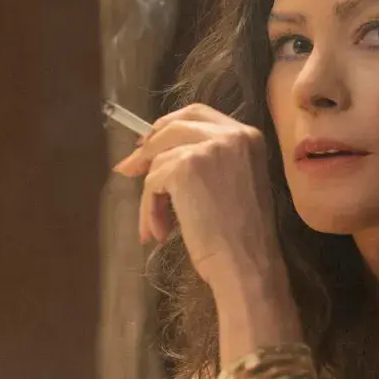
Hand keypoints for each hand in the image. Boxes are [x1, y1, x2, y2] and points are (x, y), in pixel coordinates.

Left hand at [113, 104, 302, 360]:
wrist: (248, 264)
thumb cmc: (243, 238)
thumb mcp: (233, 185)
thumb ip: (206, 162)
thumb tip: (155, 153)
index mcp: (248, 136)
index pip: (199, 114)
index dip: (169, 126)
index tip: (150, 143)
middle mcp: (232, 134)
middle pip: (174, 126)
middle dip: (149, 147)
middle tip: (130, 168)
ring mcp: (208, 147)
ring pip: (160, 159)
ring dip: (151, 195)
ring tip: (157, 226)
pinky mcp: (185, 167)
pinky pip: (152, 182)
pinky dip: (149, 208)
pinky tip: (159, 232)